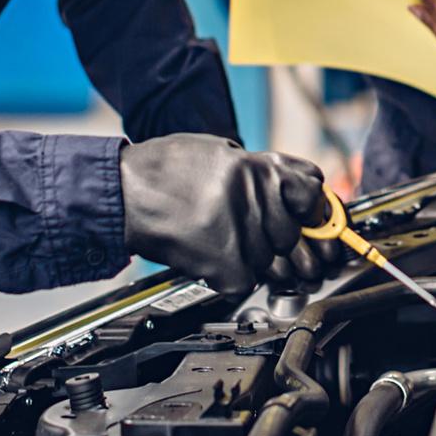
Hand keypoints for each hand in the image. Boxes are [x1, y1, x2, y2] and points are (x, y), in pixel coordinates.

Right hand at [118, 135, 332, 293]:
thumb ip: (258, 169)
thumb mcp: (220, 152)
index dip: (309, 208)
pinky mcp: (226, 262)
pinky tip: (207, 260)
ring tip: (214, 242)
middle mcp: (255, 196)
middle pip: (289, 235)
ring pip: (267, 262)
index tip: (303, 218)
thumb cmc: (164, 170)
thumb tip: (292, 186)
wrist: (124, 191)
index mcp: (257, 166)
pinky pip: (244, 282)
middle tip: (240, 234)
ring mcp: (242, 230)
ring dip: (245, 260)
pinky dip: (226, 279)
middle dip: (269, 239)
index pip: (311, 190)